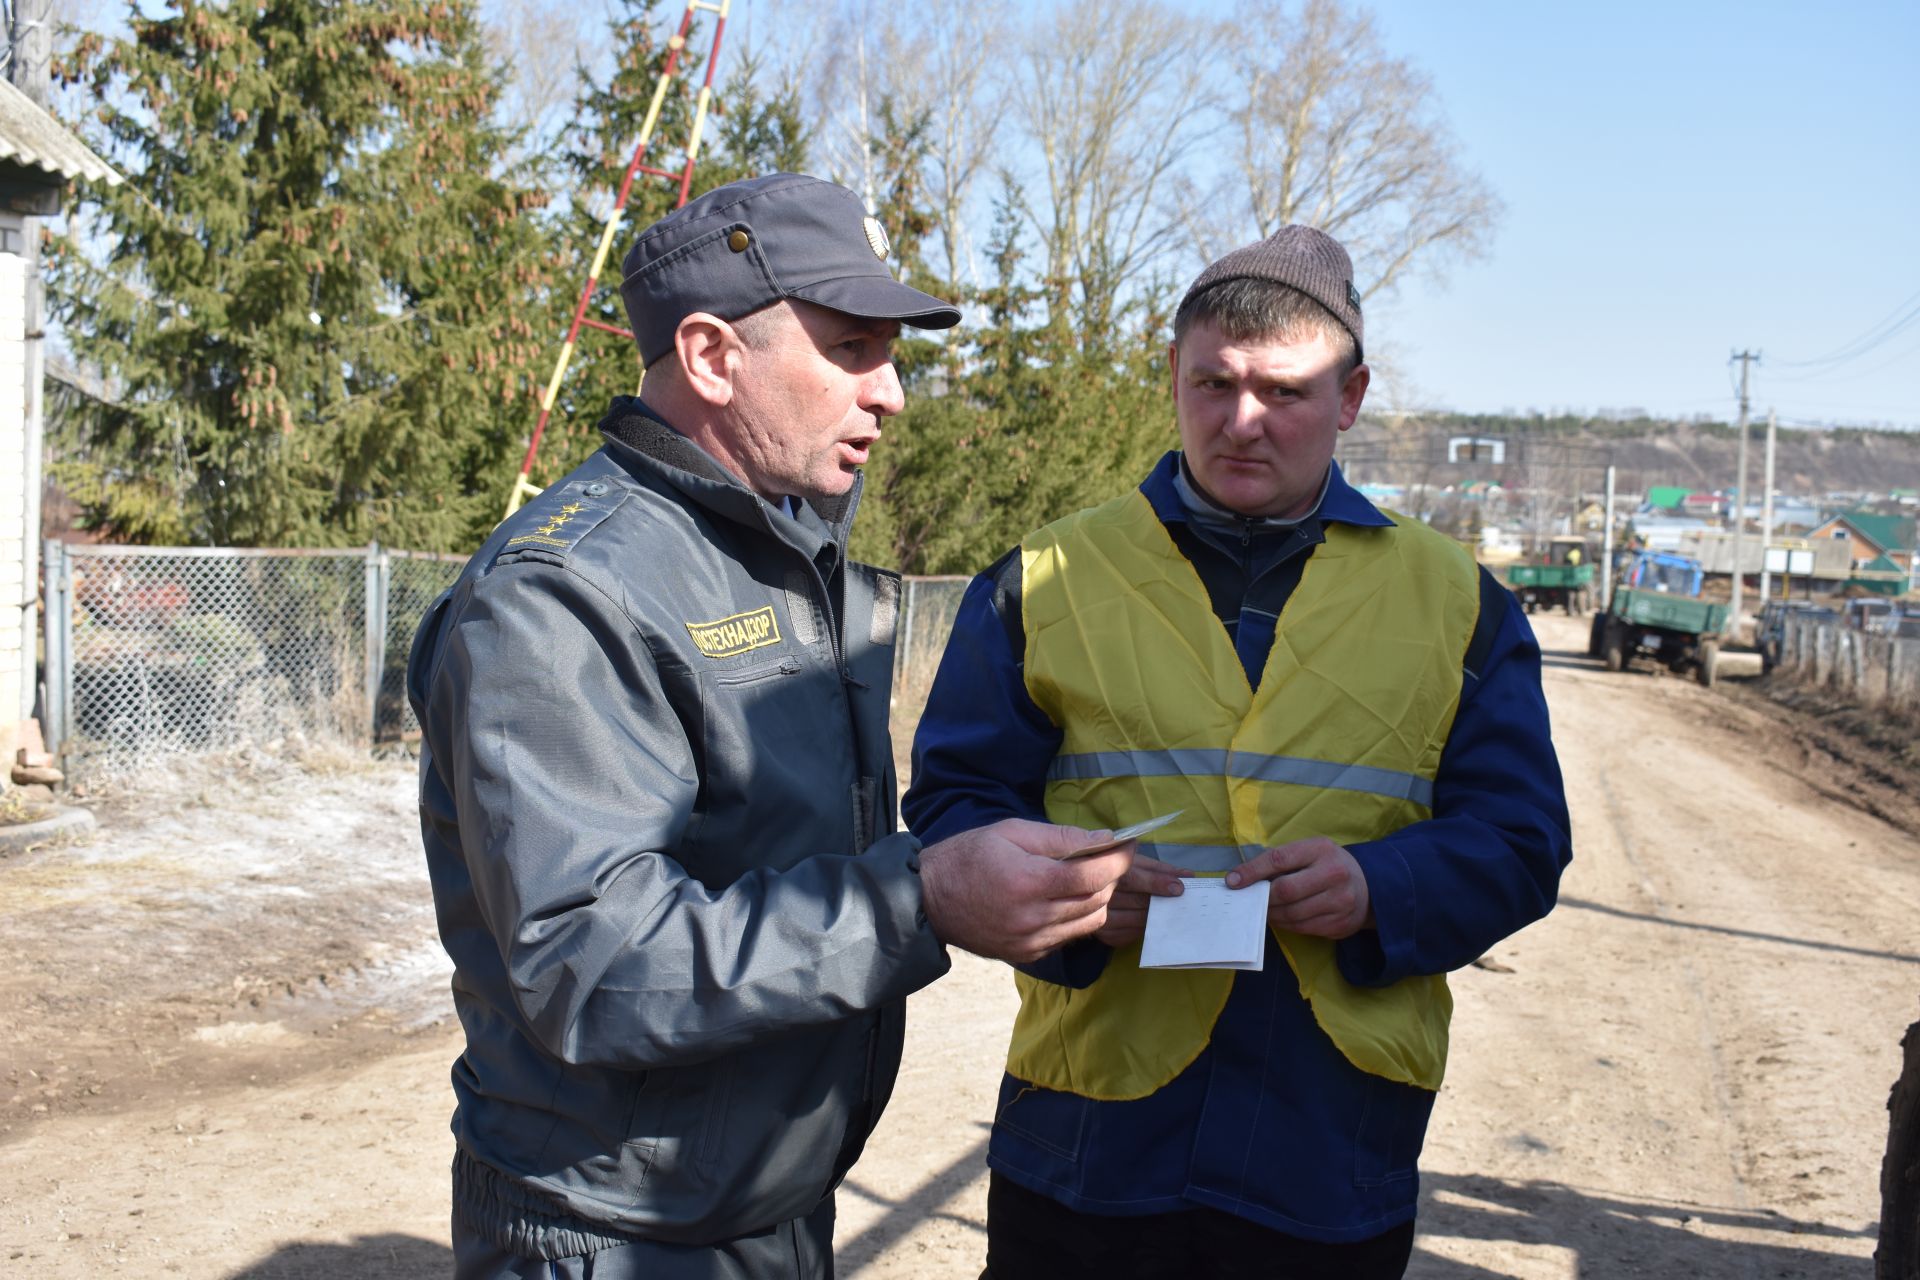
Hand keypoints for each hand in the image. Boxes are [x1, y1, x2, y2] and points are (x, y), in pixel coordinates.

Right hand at [919, 819, 1132, 963]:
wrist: (928, 900)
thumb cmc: (968, 857)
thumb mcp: (1011, 832)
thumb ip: (1061, 837)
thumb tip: (1105, 839)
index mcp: (1029, 882)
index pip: (1093, 876)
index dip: (1118, 860)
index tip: (1127, 844)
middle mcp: (1033, 919)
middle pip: (1097, 901)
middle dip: (1112, 878)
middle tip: (1109, 858)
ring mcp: (1031, 942)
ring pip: (1089, 923)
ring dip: (1099, 900)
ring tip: (1088, 879)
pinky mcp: (1027, 955)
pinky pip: (1069, 938)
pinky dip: (1077, 918)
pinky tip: (1065, 900)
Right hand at [1093, 854, 1195, 947]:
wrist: (1083, 891)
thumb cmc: (1114, 872)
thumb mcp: (1133, 863)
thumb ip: (1158, 869)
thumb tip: (1188, 875)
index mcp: (1105, 871)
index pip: (1133, 877)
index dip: (1156, 882)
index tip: (1179, 887)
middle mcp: (1098, 896)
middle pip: (1137, 901)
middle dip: (1163, 900)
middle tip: (1182, 900)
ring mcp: (1100, 919)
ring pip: (1137, 919)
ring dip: (1157, 915)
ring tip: (1169, 909)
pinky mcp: (1106, 936)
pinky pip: (1132, 934)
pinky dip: (1145, 927)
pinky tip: (1151, 920)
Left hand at [1226, 837, 1371, 939]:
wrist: (1367, 887)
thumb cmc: (1326, 865)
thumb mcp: (1308, 852)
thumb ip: (1279, 861)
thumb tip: (1239, 879)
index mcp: (1321, 849)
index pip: (1279, 859)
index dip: (1252, 871)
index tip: (1232, 882)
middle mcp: (1334, 874)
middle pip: (1285, 891)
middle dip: (1262, 898)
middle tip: (1249, 901)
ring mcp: (1340, 902)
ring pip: (1292, 914)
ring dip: (1271, 915)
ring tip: (1262, 911)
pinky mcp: (1340, 924)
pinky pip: (1302, 928)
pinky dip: (1285, 925)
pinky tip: (1280, 918)